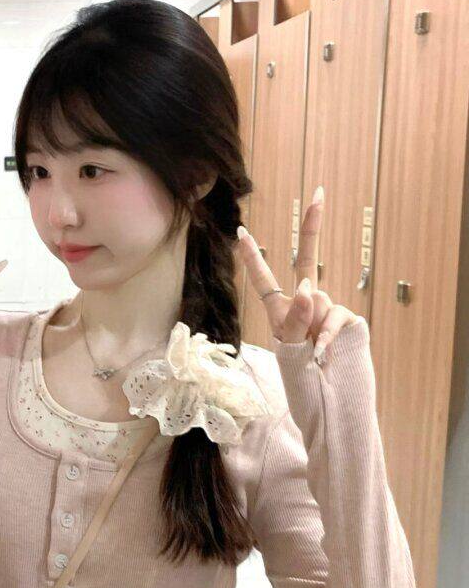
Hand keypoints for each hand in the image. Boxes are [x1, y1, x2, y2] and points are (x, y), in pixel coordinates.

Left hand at [235, 186, 361, 362]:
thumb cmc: (300, 371)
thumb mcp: (289, 347)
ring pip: (319, 301)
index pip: (264, 278)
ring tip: (312, 351)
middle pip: (307, 259)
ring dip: (313, 328)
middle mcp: (304, 302)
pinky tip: (323, 353)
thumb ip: (295, 319)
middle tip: (318, 194)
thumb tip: (306, 289)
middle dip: (312, 226)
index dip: (252, 256)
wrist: (328, 393)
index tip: (241, 229)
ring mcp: (325, 307)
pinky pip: (335, 317)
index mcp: (280, 309)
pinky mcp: (345, 317)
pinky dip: (327, 336)